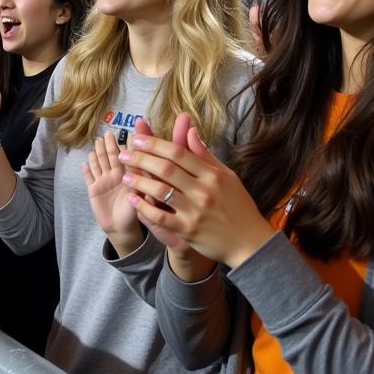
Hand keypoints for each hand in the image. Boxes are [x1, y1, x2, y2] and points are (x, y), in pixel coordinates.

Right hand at [83, 132, 143, 253]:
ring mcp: (103, 181)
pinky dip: (87, 169)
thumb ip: (144, 186)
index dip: (126, 146)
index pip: (127, 157)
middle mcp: (115, 175)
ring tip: (96, 142)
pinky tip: (85, 161)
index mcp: (127, 175)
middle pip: (110, 156)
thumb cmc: (134, 213)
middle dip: (109, 145)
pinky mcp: (93, 189)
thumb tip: (151, 173)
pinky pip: (89, 177)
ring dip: (97, 153)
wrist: (120, 228)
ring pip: (99, 163)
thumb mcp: (141, 199)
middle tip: (108, 133)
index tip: (127, 133)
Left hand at [119, 122, 274, 269]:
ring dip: (139, 181)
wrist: (249, 243)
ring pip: (160, 191)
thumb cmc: (238, 206)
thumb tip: (190, 131)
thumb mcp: (227, 176)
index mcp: (213, 174)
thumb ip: (205, 155)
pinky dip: (144, 207)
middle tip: (123, 153)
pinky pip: (160, 217)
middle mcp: (203, 191)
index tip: (138, 139)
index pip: (178, 153)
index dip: (155, 144)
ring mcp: (195, 211)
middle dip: (141, 158)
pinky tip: (133, 199)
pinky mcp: (188, 231)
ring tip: (124, 175)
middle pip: (166, 168)